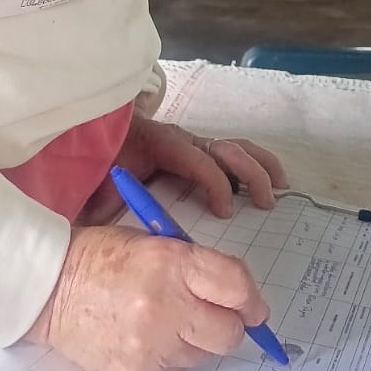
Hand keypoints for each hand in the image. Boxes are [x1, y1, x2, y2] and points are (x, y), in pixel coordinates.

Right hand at [24, 224, 269, 370]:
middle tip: (213, 317)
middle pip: (229, 333)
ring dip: (195, 341)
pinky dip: (170, 357)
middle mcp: (165, 307)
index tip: (252, 307)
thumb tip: (240, 299)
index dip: (251, 300)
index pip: (235, 288)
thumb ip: (197, 268)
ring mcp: (150, 346)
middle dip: (229, 326)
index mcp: (171, 263)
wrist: (48, 288)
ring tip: (164, 322)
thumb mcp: (155, 243)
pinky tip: (145, 338)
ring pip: (203, 356)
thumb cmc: (103, 258)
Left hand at [76, 113, 288, 225]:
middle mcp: (181, 140)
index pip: (195, 159)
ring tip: (278, 194)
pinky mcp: (199, 151)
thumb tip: (107, 232)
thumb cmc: (96, 167)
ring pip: (235, 147)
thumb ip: (101, 206)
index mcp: (157, 144)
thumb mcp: (94, 189)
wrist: (91, 138)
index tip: (225, 211)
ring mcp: (193, 144)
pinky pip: (234, 153)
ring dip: (260, 167)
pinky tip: (274, 184)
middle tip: (264, 204)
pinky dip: (257, 164)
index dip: (214, 183)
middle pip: (223, 149)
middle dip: (249, 173)